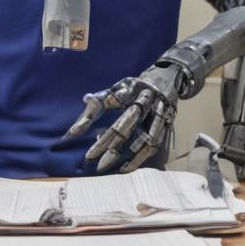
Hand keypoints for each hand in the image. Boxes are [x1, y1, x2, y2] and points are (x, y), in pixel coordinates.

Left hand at [65, 62, 186, 172]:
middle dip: (109, 139)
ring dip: (124, 151)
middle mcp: (147, 98)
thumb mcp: (117, 88)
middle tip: (90, 157)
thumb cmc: (135, 87)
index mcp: (132, 87)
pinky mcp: (166, 124)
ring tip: (105, 165)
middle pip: (128, 120)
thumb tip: (76, 127)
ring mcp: (159, 112)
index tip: (75, 132)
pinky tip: (124, 168)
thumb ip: (97, 103)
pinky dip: (139, 158)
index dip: (93, 115)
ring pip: (142, 135)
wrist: (169, 77)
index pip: (110, 101)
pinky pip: (153, 144)